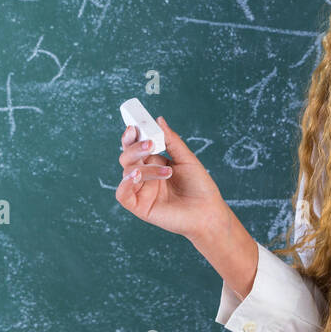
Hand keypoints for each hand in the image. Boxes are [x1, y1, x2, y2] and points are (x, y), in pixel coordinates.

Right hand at [115, 116, 227, 241]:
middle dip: (135, 148)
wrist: (208, 211)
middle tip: (150, 144)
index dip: (132, 136)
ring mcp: (140, 190)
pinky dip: (126, 183)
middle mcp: (144, 175)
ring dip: (145, 167)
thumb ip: (171, 140)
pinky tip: (137, 176)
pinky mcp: (139, 206)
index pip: (136, 146)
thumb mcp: (186, 159)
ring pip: (128, 171)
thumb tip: (158, 119)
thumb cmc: (199, 186)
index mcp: (153, 162)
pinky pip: (122, 193)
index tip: (134, 126)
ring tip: (167, 171)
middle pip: (127, 157)